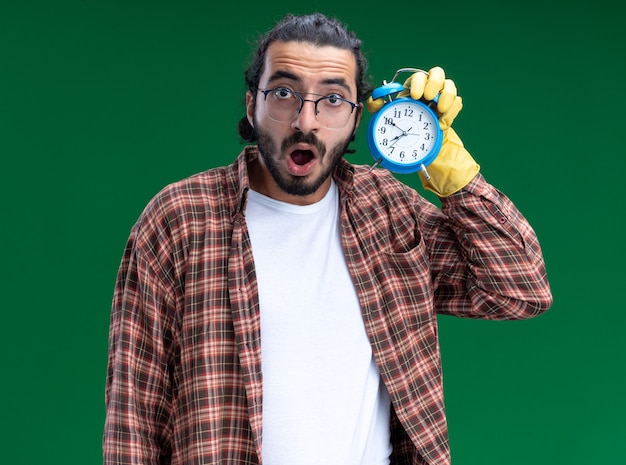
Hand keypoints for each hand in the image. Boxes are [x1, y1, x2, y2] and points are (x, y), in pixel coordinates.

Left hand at [366, 66, 479, 196]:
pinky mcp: (451, 109)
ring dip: (446, 97)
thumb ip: (378, 107)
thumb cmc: (402, 129)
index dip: (418, 83)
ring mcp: (442, 98)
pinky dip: (450, 113)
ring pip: (449, 87)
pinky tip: (441, 125)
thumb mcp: (386, 118)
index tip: (416, 96)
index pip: (417, 77)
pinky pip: (457, 103)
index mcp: (413, 89)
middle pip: (437, 74)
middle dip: (434, 84)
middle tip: (429, 98)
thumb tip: (375, 100)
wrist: (420, 148)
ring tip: (439, 110)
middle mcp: (429, 90)